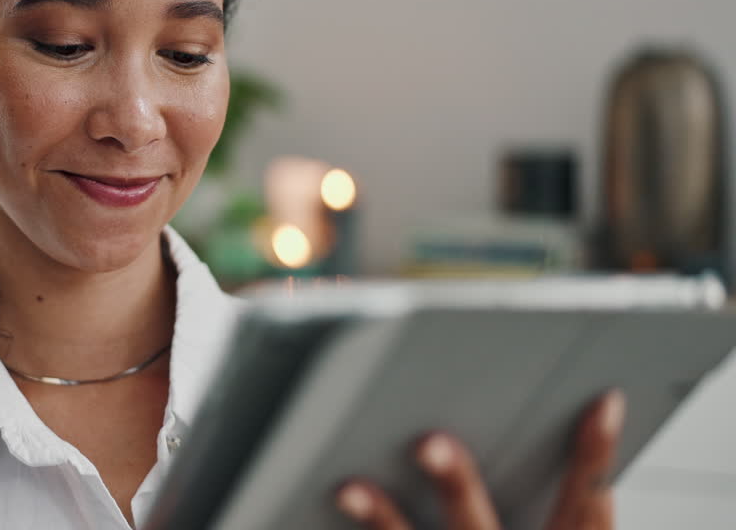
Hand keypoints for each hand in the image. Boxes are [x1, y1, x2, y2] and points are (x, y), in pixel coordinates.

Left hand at [335, 390, 625, 529]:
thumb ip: (537, 501)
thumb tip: (483, 420)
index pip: (585, 505)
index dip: (595, 455)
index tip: (602, 400)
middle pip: (477, 524)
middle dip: (455, 482)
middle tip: (428, 441)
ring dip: (381, 519)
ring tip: (348, 487)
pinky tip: (314, 513)